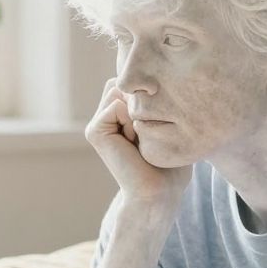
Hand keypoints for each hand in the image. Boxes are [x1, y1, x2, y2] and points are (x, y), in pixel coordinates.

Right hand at [85, 79, 191, 211]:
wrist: (159, 191)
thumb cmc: (171, 162)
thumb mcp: (168, 122)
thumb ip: (155, 97)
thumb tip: (146, 77)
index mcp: (123, 111)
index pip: (136, 81)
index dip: (153, 96)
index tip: (159, 126)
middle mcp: (108, 114)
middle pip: (125, 82)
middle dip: (143, 101)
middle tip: (148, 132)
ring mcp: (99, 122)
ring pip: (118, 90)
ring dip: (137, 111)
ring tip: (140, 137)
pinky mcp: (94, 131)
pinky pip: (115, 106)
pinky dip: (130, 122)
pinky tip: (132, 143)